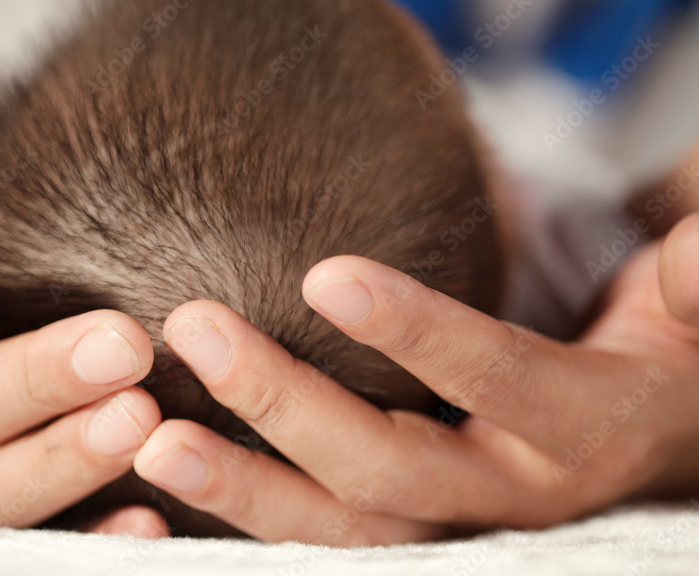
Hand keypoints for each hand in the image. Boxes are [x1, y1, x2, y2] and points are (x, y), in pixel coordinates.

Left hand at [133, 217, 698, 545]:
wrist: (650, 443)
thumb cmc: (661, 359)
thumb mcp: (692, 319)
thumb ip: (696, 282)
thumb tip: (694, 251)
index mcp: (585, 430)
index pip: (498, 379)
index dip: (419, 332)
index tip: (324, 272)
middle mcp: (512, 498)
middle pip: (389, 469)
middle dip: (287, 404)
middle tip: (193, 329)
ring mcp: (454, 528)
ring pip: (343, 531)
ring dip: (243, 489)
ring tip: (151, 439)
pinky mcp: (410, 533)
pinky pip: (322, 543)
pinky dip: (246, 523)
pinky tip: (166, 492)